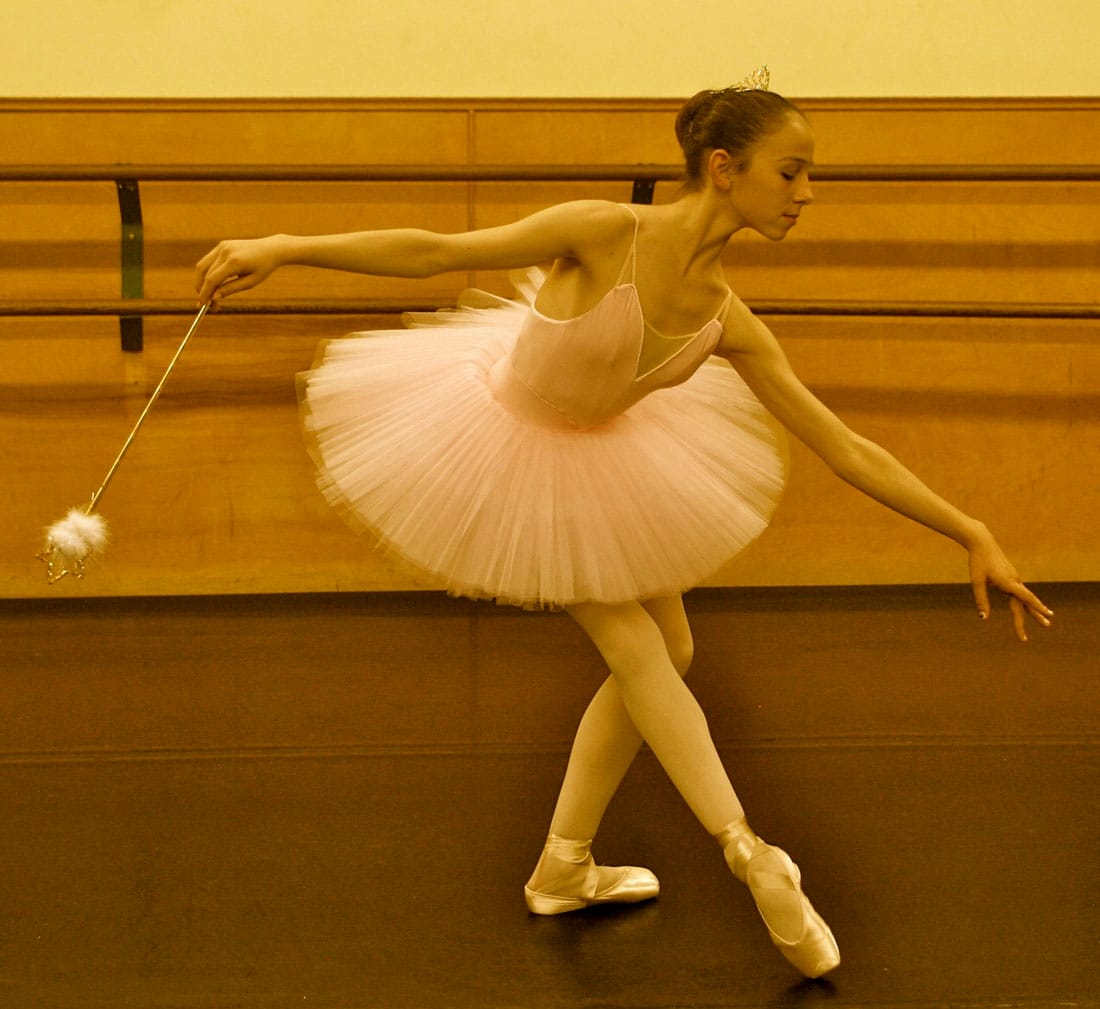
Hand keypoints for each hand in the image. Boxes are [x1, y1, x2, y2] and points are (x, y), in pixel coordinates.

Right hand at [195, 236, 284, 306]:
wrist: (271, 249)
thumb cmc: (263, 268)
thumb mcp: (250, 282)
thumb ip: (231, 289)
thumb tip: (213, 298)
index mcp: (234, 262)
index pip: (212, 280)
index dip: (205, 293)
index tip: (203, 306)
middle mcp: (225, 252)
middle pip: (205, 273)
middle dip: (202, 290)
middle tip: (205, 304)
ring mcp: (222, 246)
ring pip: (202, 266)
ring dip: (200, 281)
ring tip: (207, 295)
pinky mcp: (221, 245)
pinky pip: (208, 260)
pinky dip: (206, 272)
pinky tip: (211, 283)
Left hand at [967, 527, 1052, 641]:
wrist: (982, 543)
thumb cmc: (978, 562)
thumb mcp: (977, 582)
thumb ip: (981, 600)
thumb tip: (983, 618)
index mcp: (1008, 582)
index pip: (1026, 598)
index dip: (1037, 608)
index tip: (1048, 616)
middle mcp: (1015, 581)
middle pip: (1027, 601)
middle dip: (1037, 614)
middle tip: (1048, 626)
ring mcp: (1014, 579)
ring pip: (1025, 598)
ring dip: (1034, 609)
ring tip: (1045, 618)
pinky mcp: (1011, 577)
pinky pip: (1020, 593)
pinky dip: (1026, 602)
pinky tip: (1029, 607)